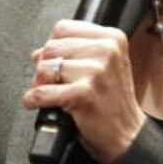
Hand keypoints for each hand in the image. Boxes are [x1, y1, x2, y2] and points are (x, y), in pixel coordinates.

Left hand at [24, 20, 146, 163]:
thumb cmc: (114, 103)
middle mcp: (106, 51)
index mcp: (112, 38)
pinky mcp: (83, 94)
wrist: (128, 135)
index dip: (52, 46)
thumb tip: (39, 52)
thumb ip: (77, 52)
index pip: (63, 28)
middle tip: (51, 83)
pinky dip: (34, 100)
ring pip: (44, 68)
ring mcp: (96, 72)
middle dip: (44, 67)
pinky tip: (38, 104)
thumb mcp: (106, 66)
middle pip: (51, 48)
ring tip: (50, 94)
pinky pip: (42, 92)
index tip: (54, 61)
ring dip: (39, 84)